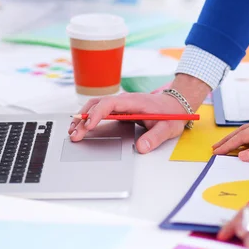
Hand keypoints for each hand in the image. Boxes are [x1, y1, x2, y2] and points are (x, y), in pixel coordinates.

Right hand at [68, 92, 186, 152]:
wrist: (176, 104)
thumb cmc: (171, 114)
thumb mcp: (167, 127)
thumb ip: (155, 137)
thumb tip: (141, 148)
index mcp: (134, 102)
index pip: (110, 103)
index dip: (97, 114)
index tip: (88, 126)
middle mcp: (124, 100)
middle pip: (98, 104)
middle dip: (84, 118)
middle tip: (74, 134)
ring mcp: (121, 104)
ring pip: (96, 105)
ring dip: (83, 116)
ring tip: (73, 131)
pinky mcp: (120, 109)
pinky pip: (101, 110)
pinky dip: (89, 117)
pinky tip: (82, 127)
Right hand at [212, 116, 248, 162]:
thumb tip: (242, 155)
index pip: (244, 135)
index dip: (229, 144)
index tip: (217, 151)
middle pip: (244, 132)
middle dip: (229, 141)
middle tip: (215, 148)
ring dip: (238, 142)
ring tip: (225, 148)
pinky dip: (248, 144)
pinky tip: (245, 149)